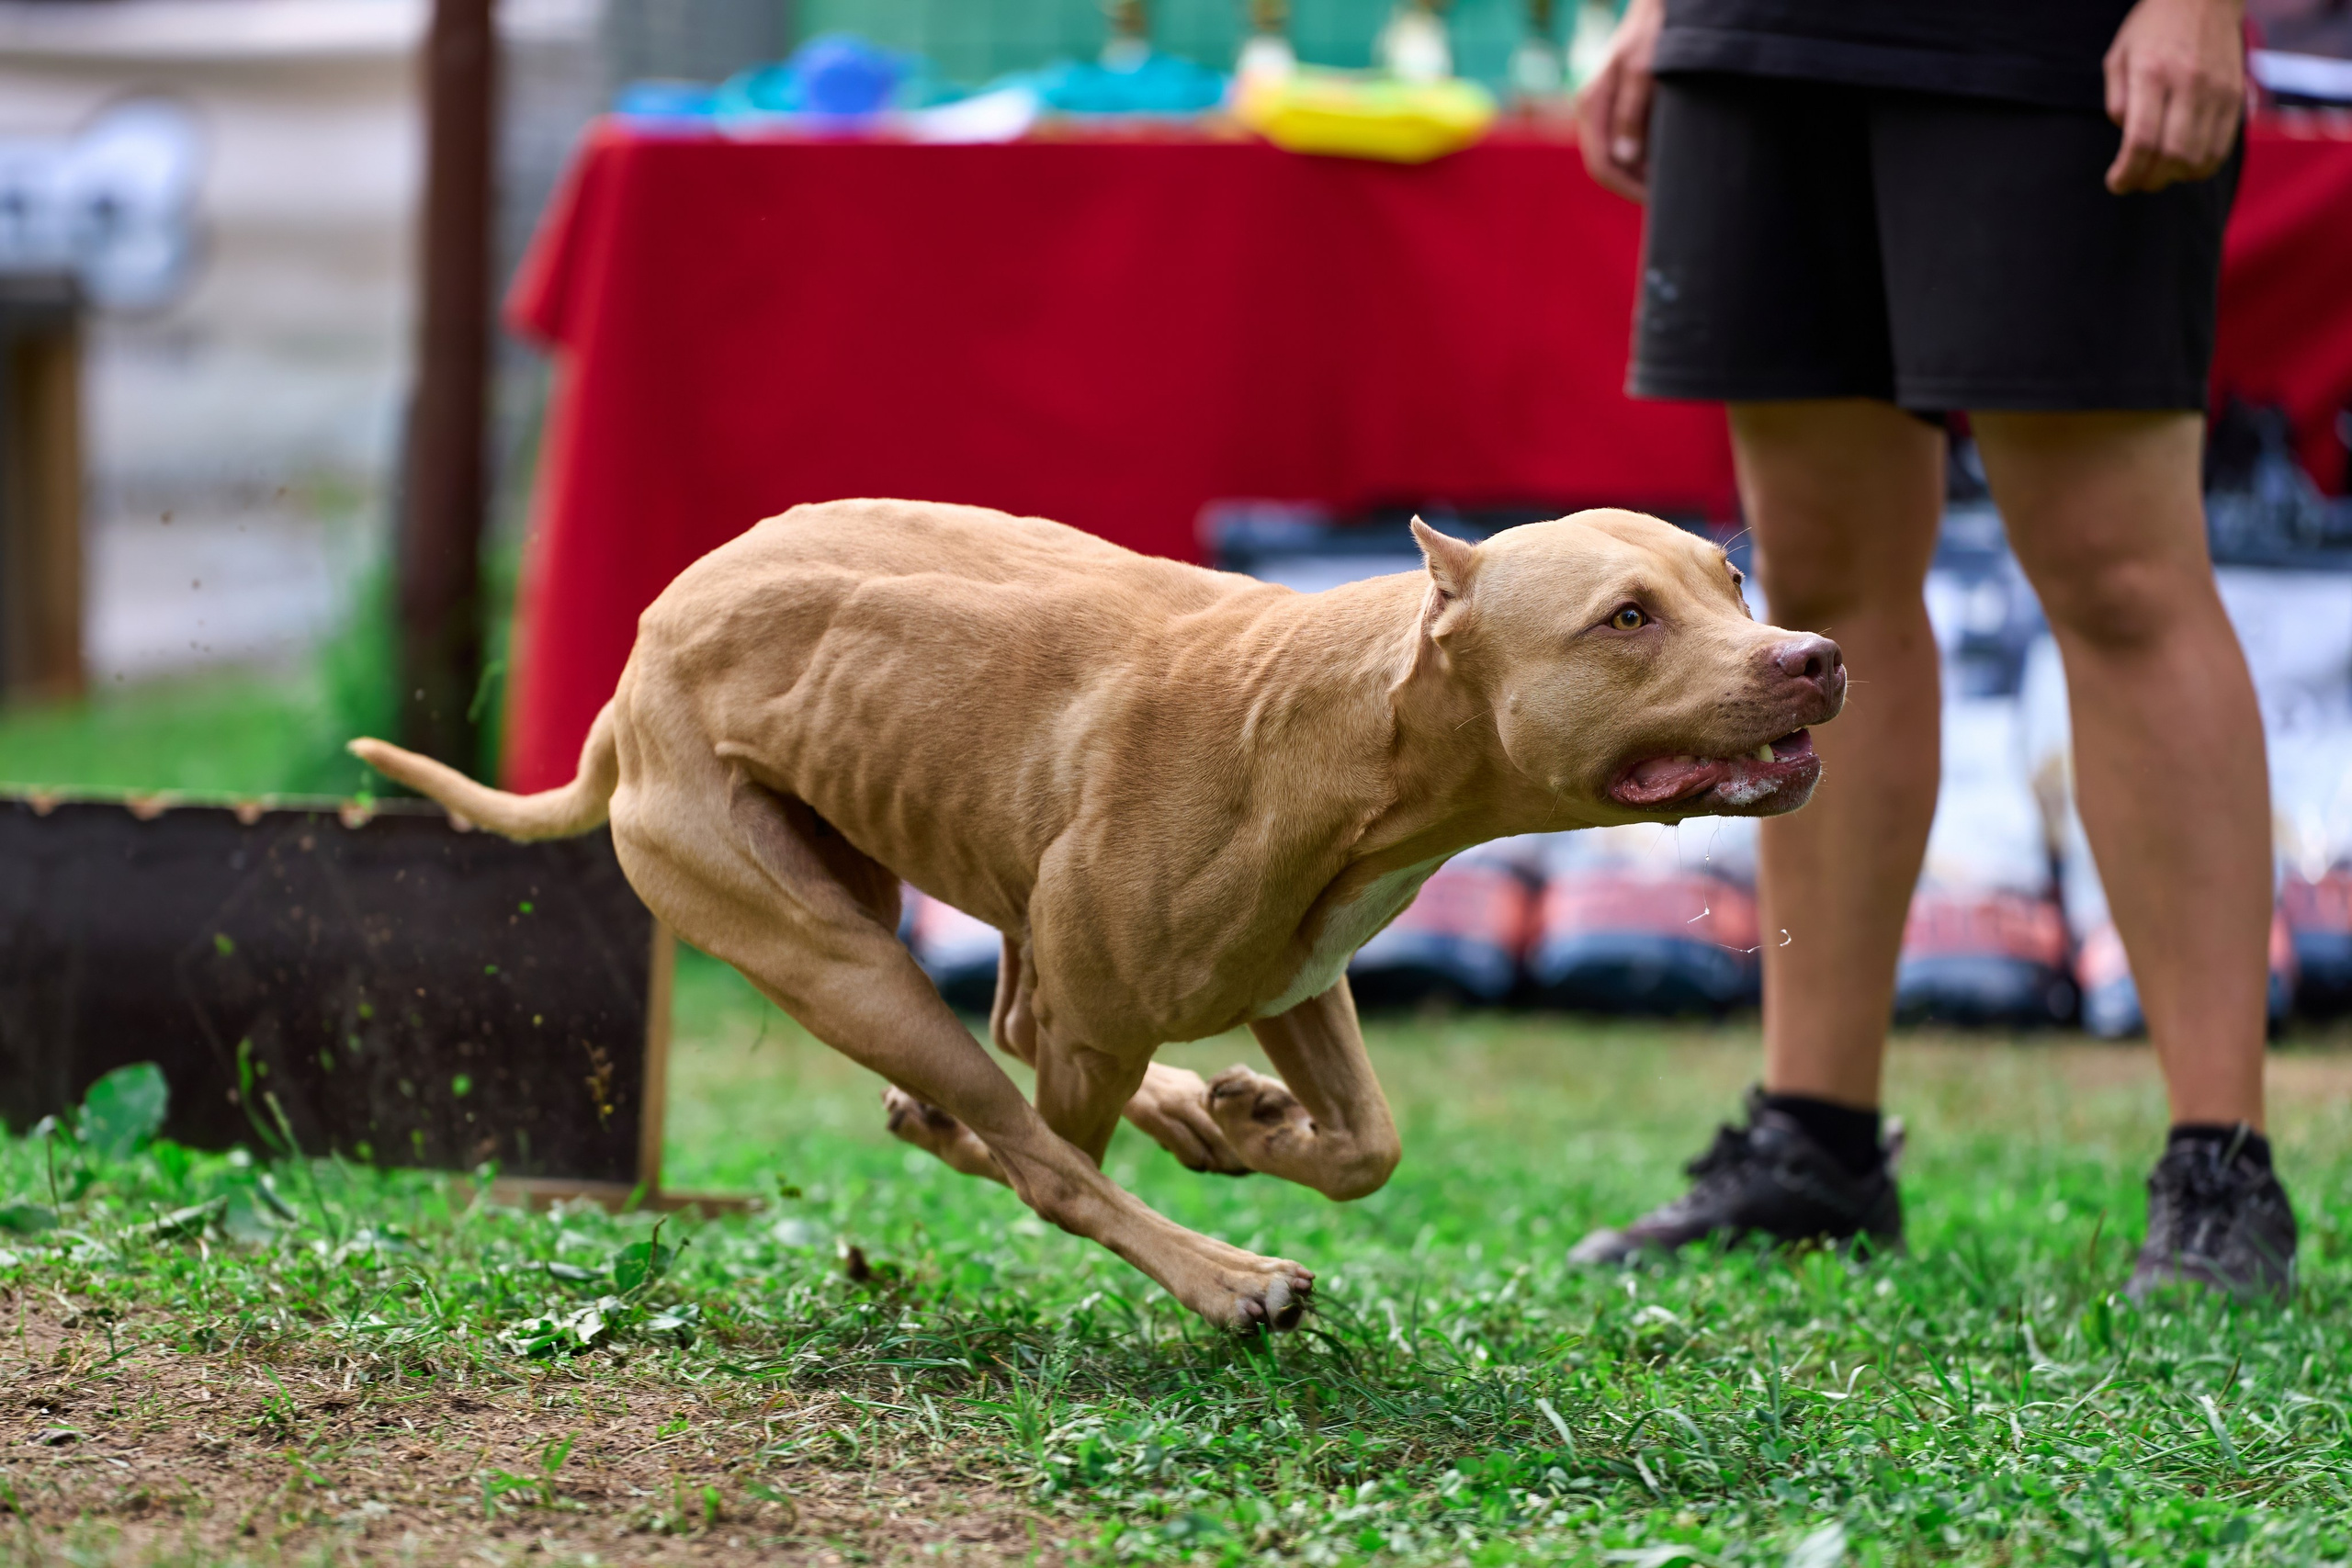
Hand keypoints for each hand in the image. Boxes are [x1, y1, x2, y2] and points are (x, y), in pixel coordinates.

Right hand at [1576, 0, 1664, 201]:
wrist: (1660, 3)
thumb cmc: (1655, 30)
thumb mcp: (1646, 71)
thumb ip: (1633, 115)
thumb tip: (1625, 159)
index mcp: (1592, 105)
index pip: (1601, 166)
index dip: (1629, 189)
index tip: (1659, 200)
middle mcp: (1593, 111)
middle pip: (1607, 167)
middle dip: (1635, 185)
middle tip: (1669, 197)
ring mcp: (1605, 109)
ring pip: (1617, 158)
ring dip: (1641, 173)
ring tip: (1672, 182)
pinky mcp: (1620, 106)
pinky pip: (1626, 143)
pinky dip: (1645, 157)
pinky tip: (1668, 160)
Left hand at [2103, 0, 2246, 193]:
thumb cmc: (2151, 29)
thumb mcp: (2118, 58)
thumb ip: (2117, 103)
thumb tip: (2128, 144)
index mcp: (2151, 74)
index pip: (2141, 140)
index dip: (2127, 172)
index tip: (2115, 183)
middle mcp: (2188, 83)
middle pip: (2173, 155)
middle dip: (2149, 180)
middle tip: (2135, 182)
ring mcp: (2218, 90)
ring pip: (2201, 157)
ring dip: (2175, 177)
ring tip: (2158, 174)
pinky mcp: (2236, 95)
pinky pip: (2223, 146)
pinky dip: (2202, 166)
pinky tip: (2184, 164)